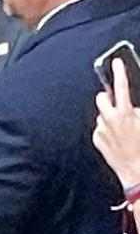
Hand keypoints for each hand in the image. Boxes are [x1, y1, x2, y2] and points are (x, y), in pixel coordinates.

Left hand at [93, 58, 139, 189]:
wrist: (136, 171)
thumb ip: (138, 111)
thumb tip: (133, 106)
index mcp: (125, 113)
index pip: (120, 86)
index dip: (118, 72)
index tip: (116, 62)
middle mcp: (109, 120)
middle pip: (101, 98)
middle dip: (108, 98)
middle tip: (118, 103)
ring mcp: (101, 130)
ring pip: (102, 114)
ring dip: (109, 116)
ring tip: (122, 127)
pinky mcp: (97, 139)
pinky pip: (100, 128)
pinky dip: (107, 130)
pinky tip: (118, 139)